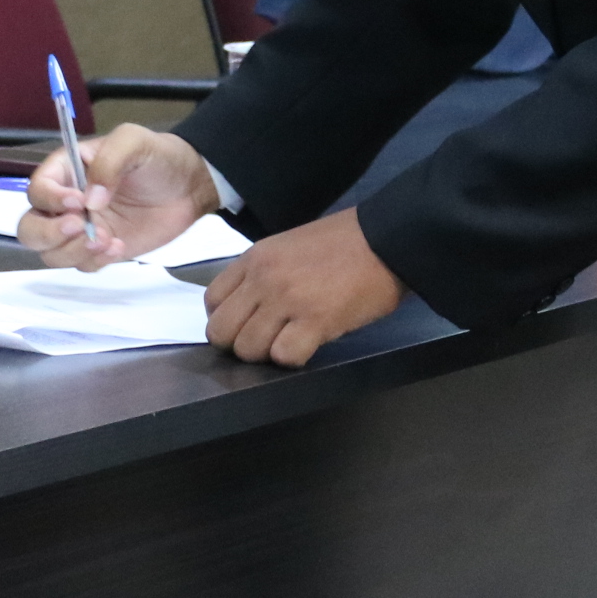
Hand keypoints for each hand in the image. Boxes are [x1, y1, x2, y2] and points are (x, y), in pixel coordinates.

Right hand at [17, 123, 219, 268]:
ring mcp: (81, 229)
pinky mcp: (99, 250)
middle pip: (30, 227)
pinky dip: (95, 261)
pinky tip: (119, 247)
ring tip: (107, 240)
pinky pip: (81, 265)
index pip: (38, 188)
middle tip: (81, 227)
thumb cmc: (158, 156)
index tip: (78, 203)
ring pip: (51, 252)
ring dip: (73, 251)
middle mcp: (65, 202)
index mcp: (66, 170)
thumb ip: (109, 162)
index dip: (50, 199)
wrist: (190, 185)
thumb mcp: (134, 142)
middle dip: (49, 233)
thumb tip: (90, 200)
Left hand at [203, 207, 406, 365]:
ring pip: (248, 349)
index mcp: (254, 258)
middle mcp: (263, 278)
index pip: (212, 302)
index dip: (227, 320)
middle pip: (221, 332)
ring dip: (266, 354)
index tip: (247, 324)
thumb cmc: (341, 244)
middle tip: (266, 341)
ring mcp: (287, 300)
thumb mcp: (287, 247)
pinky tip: (309, 344)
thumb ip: (262, 274)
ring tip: (290, 342)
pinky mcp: (315, 320)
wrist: (385, 239)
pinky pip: (283, 357)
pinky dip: (293, 358)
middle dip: (240, 344)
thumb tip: (248, 309)